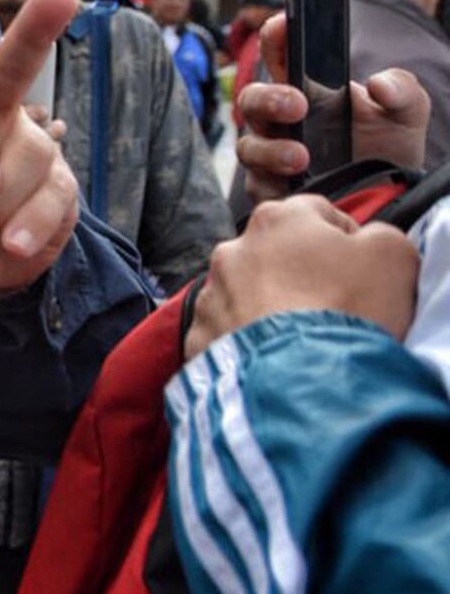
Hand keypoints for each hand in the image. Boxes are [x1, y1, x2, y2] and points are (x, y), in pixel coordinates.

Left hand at [185, 193, 419, 358]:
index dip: (346, 241)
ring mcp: (211, 293)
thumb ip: (380, 235)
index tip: (361, 269)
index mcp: (277, 219)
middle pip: (277, 254)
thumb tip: (369, 241)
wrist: (305, 379)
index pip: (317, 215)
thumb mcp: (394, 254)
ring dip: (272, 307)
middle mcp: (233, 249)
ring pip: (248, 293)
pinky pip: (229, 332)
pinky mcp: (199, 335)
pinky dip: (250, 341)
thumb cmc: (349, 310)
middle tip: (334, 306)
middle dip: (302, 275)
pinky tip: (277, 357)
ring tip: (304, 337)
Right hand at [236, 13, 429, 202]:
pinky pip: (258, 186)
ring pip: (248, 145)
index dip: (276, 35)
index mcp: (306, 88)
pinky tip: (296, 186)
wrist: (392, 197)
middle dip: (268, 98)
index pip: (280, 53)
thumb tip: (377, 84)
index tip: (284, 26)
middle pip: (251, 99)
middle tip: (297, 105)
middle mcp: (280, 119)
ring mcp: (272, 153)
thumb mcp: (407, 112)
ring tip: (301, 158)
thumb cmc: (389, 147)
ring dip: (271, 149)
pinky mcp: (272, 188)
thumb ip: (403, 89)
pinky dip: (273, 185)